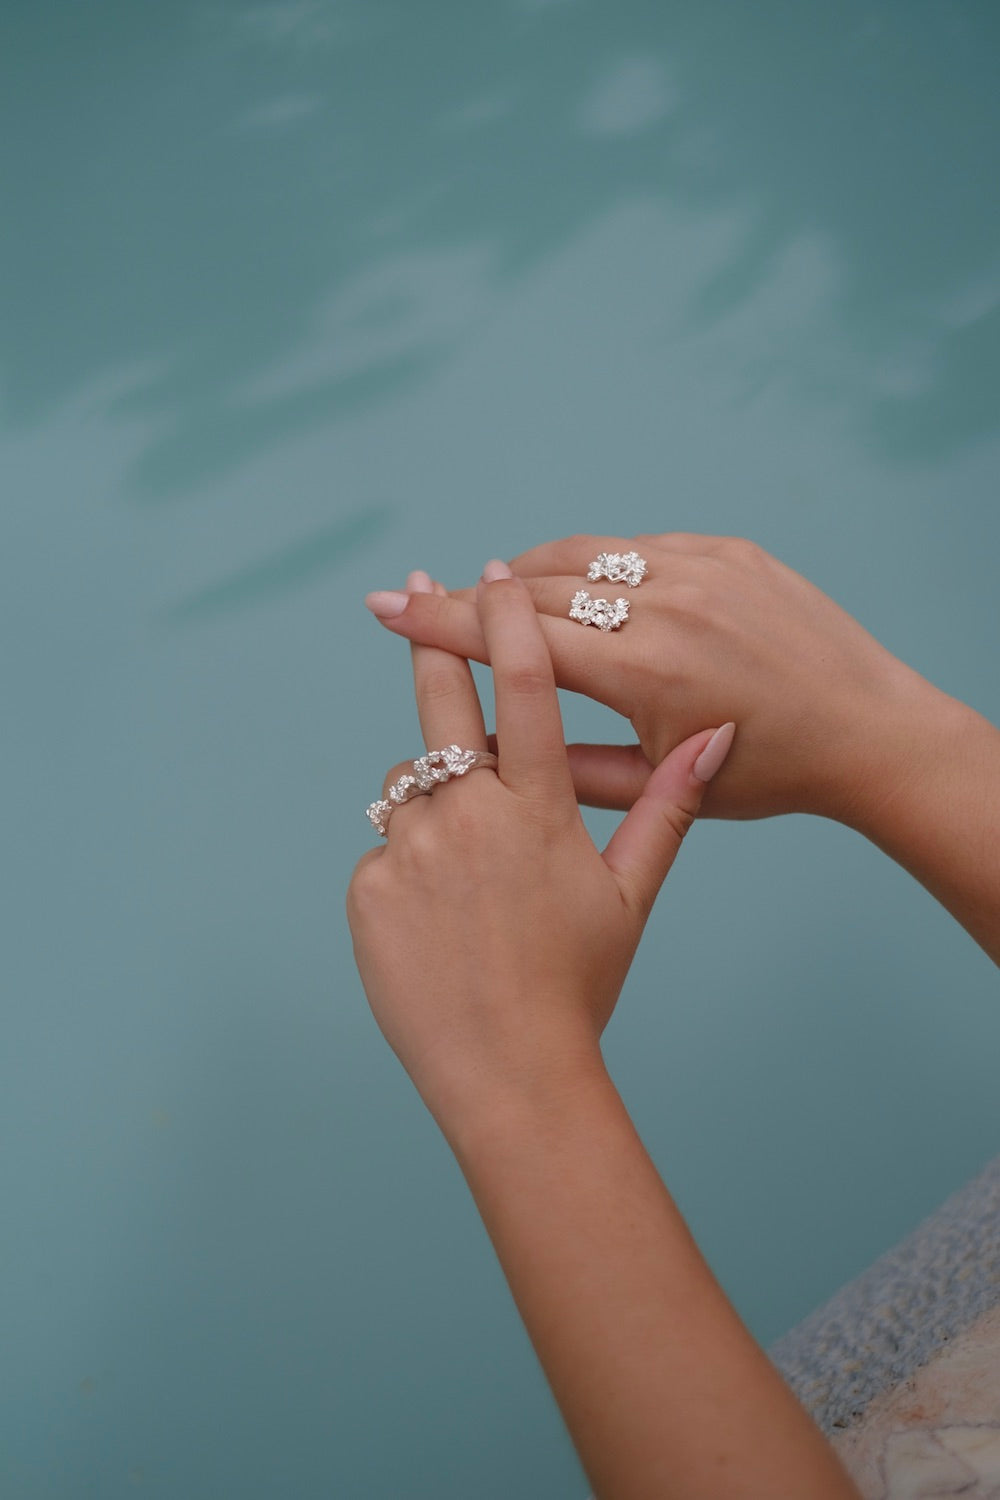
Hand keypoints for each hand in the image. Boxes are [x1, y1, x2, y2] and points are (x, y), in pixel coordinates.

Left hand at [348, 563, 734, 1136]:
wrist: (511, 1072)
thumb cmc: (580, 982)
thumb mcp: (630, 894)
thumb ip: (666, 804)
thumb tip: (716, 735)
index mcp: (538, 809)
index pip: (522, 686)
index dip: (504, 621)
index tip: (490, 574)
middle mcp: (469, 814)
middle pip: (441, 703)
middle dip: (433, 641)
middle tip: (415, 591)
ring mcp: (411, 850)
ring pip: (412, 786)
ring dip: (435, 797)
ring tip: (469, 870)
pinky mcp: (369, 889)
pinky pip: (386, 850)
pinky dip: (408, 864)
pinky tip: (438, 918)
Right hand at [365, 533, 937, 824]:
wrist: (869, 729)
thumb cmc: (769, 773)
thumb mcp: (662, 785)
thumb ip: (568, 769)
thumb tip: (492, 748)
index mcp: (647, 672)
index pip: (515, 642)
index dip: (440, 626)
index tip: (381, 608)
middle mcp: (670, 606)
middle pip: (535, 589)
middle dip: (469, 597)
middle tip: (418, 596)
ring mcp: (702, 567)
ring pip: (580, 555)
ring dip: (525, 574)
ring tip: (487, 593)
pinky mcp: (727, 549)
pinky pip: (633, 546)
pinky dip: (589, 563)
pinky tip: (568, 583)